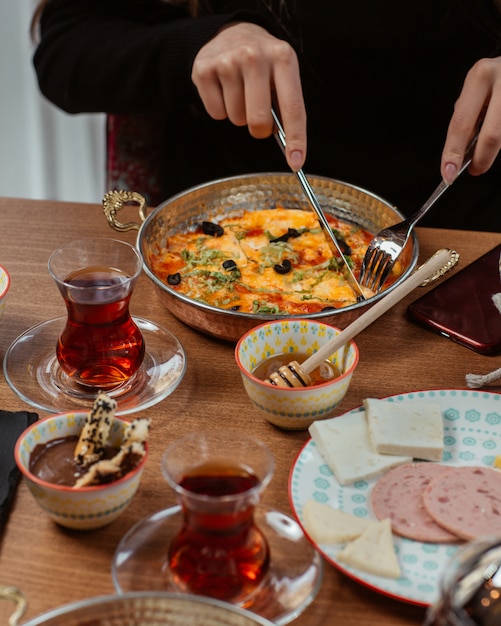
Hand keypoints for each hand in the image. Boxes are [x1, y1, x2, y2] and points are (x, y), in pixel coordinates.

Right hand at [192, 22, 306, 170]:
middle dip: (259, 129)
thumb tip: (290, 149)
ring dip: (239, 115)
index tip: (296, 163)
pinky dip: (221, 110)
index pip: (293, 107)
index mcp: (283, 58)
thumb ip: (286, 105)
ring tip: (241, 92)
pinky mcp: (204, 69)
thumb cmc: (263, 63)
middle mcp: (254, 56)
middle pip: (258, 120)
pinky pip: (216, 114)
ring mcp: (227, 61)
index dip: (295, 139)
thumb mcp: (282, 73)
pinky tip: (225, 90)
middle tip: (258, 118)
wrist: (232, 32)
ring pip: (236, 119)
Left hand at [441, 56, 500, 182]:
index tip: (448, 173)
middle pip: (491, 135)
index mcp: (480, 77)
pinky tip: (498, 136)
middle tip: (475, 169)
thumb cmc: (496, 79)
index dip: (453, 152)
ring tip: (487, 148)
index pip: (461, 124)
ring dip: (493, 149)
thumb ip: (468, 118)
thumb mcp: (476, 89)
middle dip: (481, 159)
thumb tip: (460, 153)